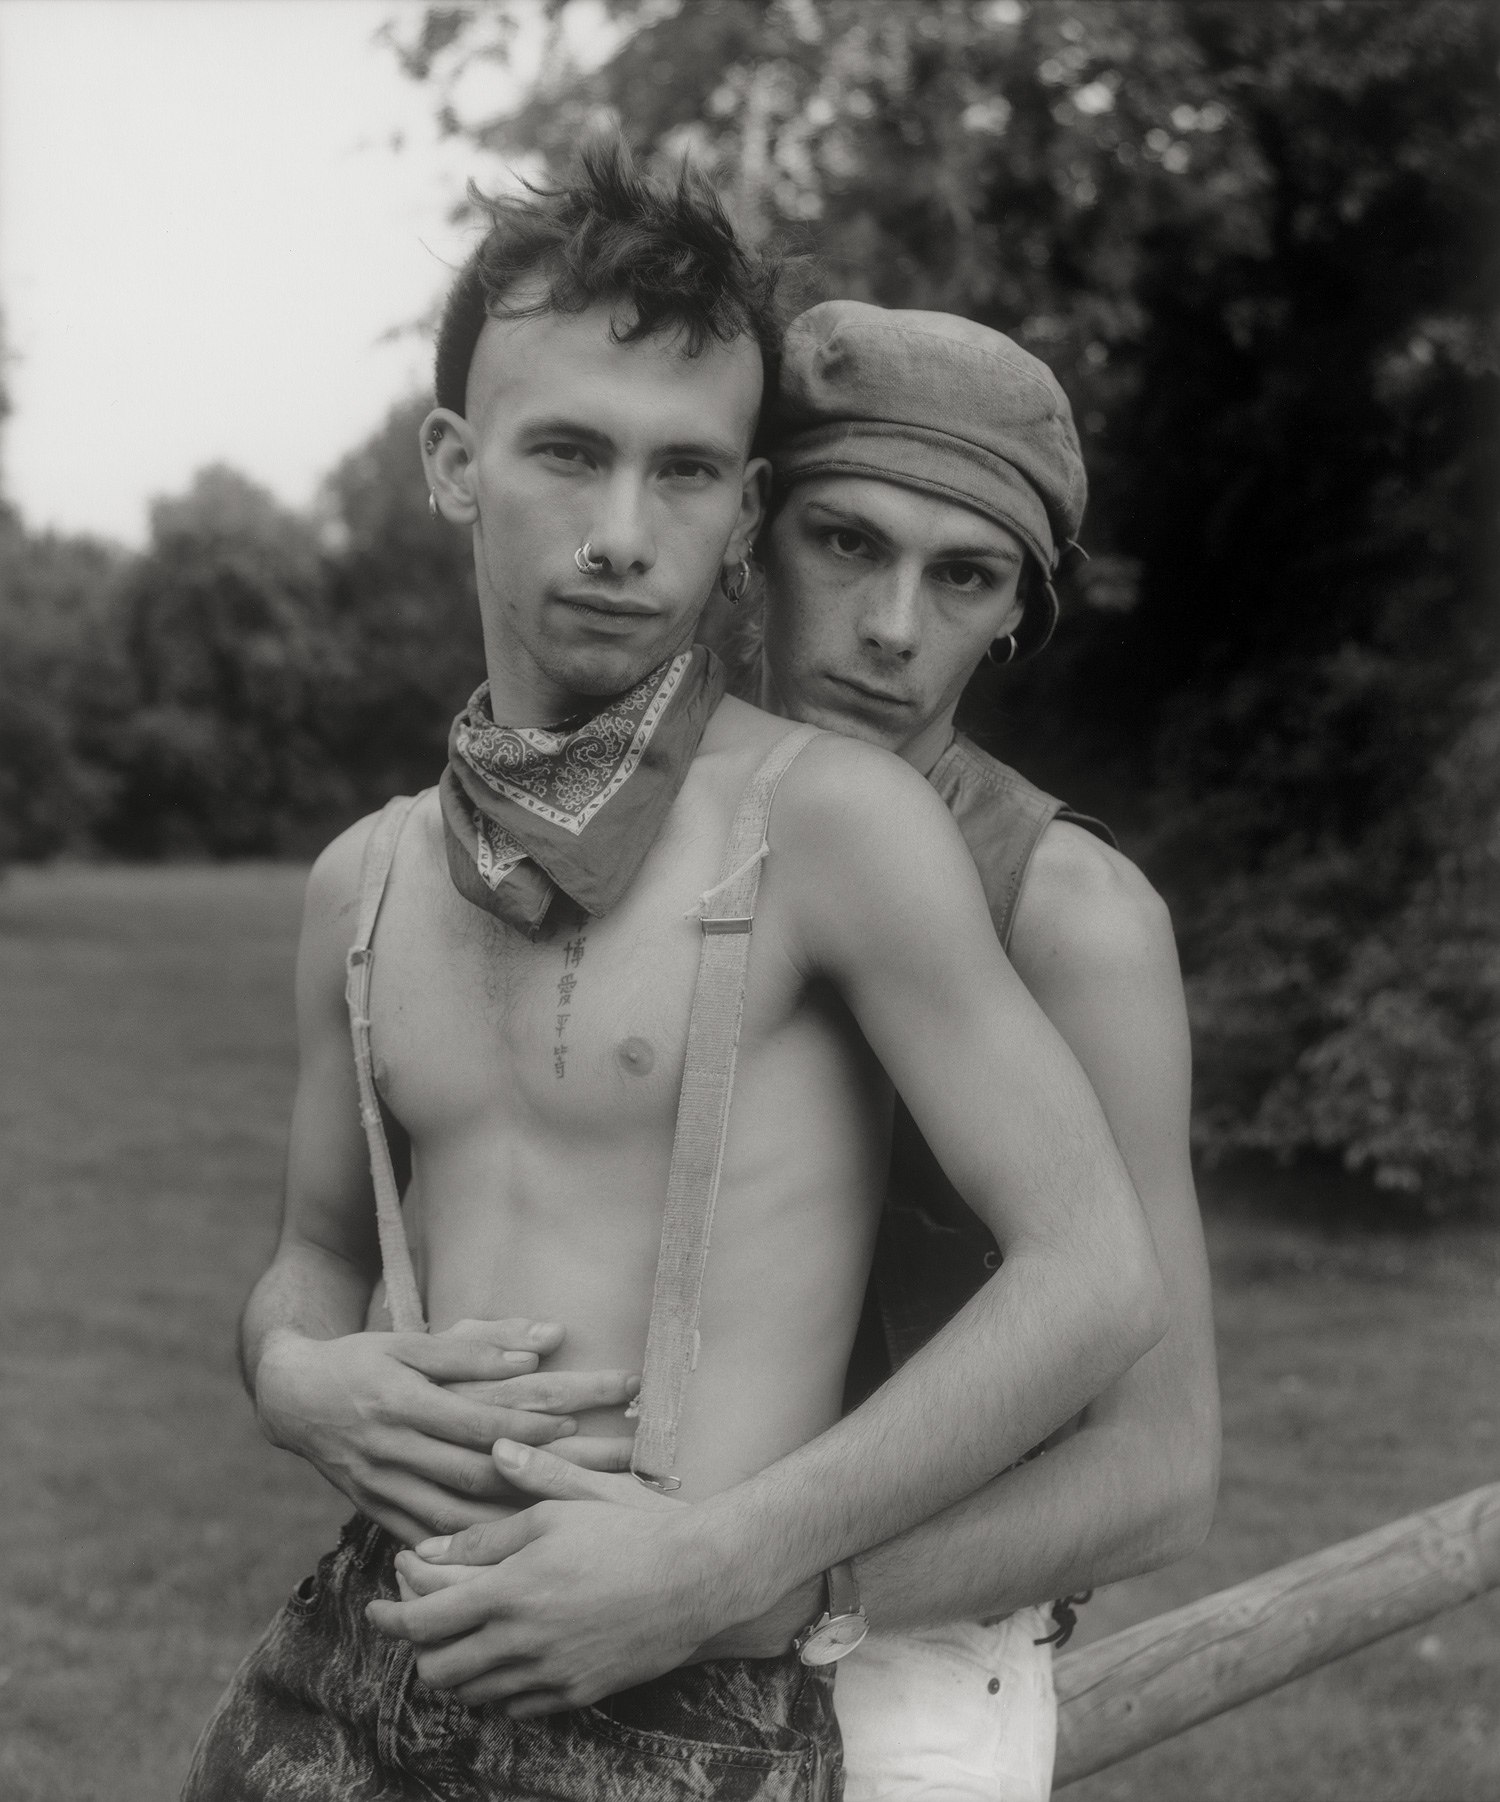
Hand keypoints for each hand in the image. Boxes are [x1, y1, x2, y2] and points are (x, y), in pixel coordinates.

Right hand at [253, 1321, 637, 1543]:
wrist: (293, 1398)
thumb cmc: (361, 1360)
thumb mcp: (409, 1342)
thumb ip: (474, 1345)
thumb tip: (544, 1342)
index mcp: (403, 1403)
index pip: (476, 1422)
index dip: (524, 1429)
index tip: (573, 1429)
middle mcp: (392, 1449)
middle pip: (474, 1473)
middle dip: (535, 1479)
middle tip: (589, 1483)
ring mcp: (381, 1487)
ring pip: (453, 1519)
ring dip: (509, 1527)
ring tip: (562, 1532)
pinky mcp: (376, 1512)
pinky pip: (426, 1542)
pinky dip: (465, 1555)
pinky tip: (506, 1562)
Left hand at [367, 1440, 736, 1713]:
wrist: (696, 1580)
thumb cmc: (629, 1532)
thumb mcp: (560, 1510)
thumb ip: (494, 1524)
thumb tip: (436, 1533)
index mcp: (511, 1590)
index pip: (425, 1619)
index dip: (390, 1616)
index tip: (376, 1607)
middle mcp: (523, 1641)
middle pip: (439, 1669)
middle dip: (418, 1649)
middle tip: (420, 1623)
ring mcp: (550, 1674)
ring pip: (473, 1693)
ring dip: (455, 1669)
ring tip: (459, 1639)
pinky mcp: (576, 1693)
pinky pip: (515, 1707)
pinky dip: (496, 1687)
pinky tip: (504, 1658)